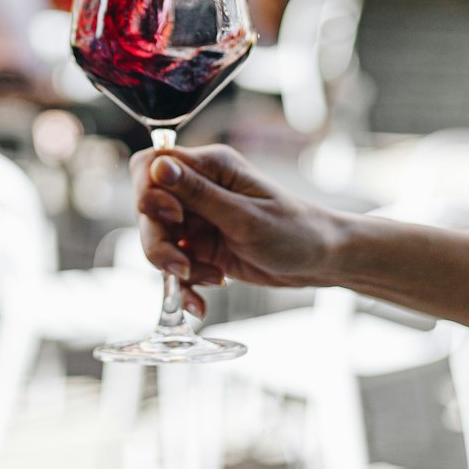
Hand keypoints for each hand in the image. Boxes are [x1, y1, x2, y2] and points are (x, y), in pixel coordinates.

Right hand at [131, 144, 344, 315]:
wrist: (322, 261)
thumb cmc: (294, 230)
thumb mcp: (245, 216)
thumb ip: (199, 193)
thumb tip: (159, 166)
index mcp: (210, 166)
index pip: (151, 165)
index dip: (148, 192)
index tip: (172, 218)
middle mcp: (198, 188)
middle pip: (147, 208)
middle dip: (158, 241)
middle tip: (184, 266)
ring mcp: (197, 218)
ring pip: (156, 238)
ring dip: (173, 266)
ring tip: (209, 280)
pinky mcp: (201, 245)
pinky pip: (174, 263)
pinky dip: (183, 286)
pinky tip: (201, 302)